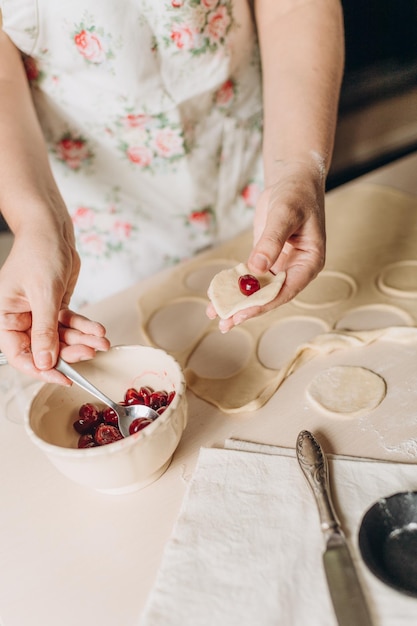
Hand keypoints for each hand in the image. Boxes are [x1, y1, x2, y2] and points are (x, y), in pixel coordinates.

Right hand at [0, 221, 109, 383]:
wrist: (51, 230)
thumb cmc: (38, 253)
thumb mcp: (43, 294)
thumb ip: (45, 330)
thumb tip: (45, 362)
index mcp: (6, 317)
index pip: (19, 354)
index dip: (40, 369)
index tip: (62, 377)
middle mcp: (21, 318)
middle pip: (44, 348)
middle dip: (69, 352)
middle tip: (89, 352)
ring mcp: (39, 313)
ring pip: (61, 337)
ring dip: (82, 340)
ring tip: (100, 340)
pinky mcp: (55, 306)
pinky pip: (70, 324)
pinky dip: (84, 327)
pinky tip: (98, 330)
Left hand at [207, 160, 325, 331]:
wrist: (293, 179)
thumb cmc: (296, 194)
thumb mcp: (284, 215)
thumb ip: (271, 241)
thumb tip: (256, 268)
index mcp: (309, 263)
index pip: (285, 290)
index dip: (263, 304)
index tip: (242, 313)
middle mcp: (296, 269)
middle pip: (270, 295)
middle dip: (246, 309)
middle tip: (224, 323)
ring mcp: (281, 265)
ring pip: (258, 289)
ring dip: (237, 301)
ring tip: (215, 315)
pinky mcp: (266, 259)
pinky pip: (250, 277)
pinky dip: (234, 285)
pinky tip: (217, 295)